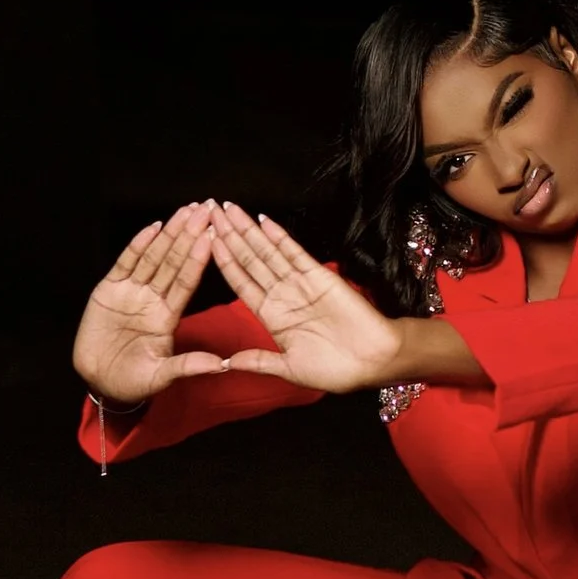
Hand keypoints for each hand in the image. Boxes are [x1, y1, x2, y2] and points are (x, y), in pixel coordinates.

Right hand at [71, 206, 233, 405]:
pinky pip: (125, 264)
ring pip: (153, 258)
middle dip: (189, 235)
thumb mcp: (161, 376)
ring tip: (185, 212)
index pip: (187, 281)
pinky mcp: (108, 290)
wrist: (99, 382)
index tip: (215, 236)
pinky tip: (152, 228)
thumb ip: (187, 366)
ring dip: (169, 234)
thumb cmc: (133, 381)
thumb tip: (220, 365)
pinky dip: (137, 246)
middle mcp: (153, 298)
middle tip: (206, 210)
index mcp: (169, 315)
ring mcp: (131, 292)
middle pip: (174, 262)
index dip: (200, 258)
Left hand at [206, 206, 407, 396]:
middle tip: (210, 210)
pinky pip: (295, 253)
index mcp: (270, 316)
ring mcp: (299, 283)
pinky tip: (264, 221)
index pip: (240, 282)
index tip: (204, 241)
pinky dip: (279, 237)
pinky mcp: (320, 275)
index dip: (222, 261)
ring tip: (229, 209)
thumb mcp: (290, 369)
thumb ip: (259, 361)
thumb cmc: (334, 369)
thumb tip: (226, 363)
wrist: (373, 361)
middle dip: (229, 236)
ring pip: (267, 252)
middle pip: (249, 260)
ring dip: (248, 230)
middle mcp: (281, 295)